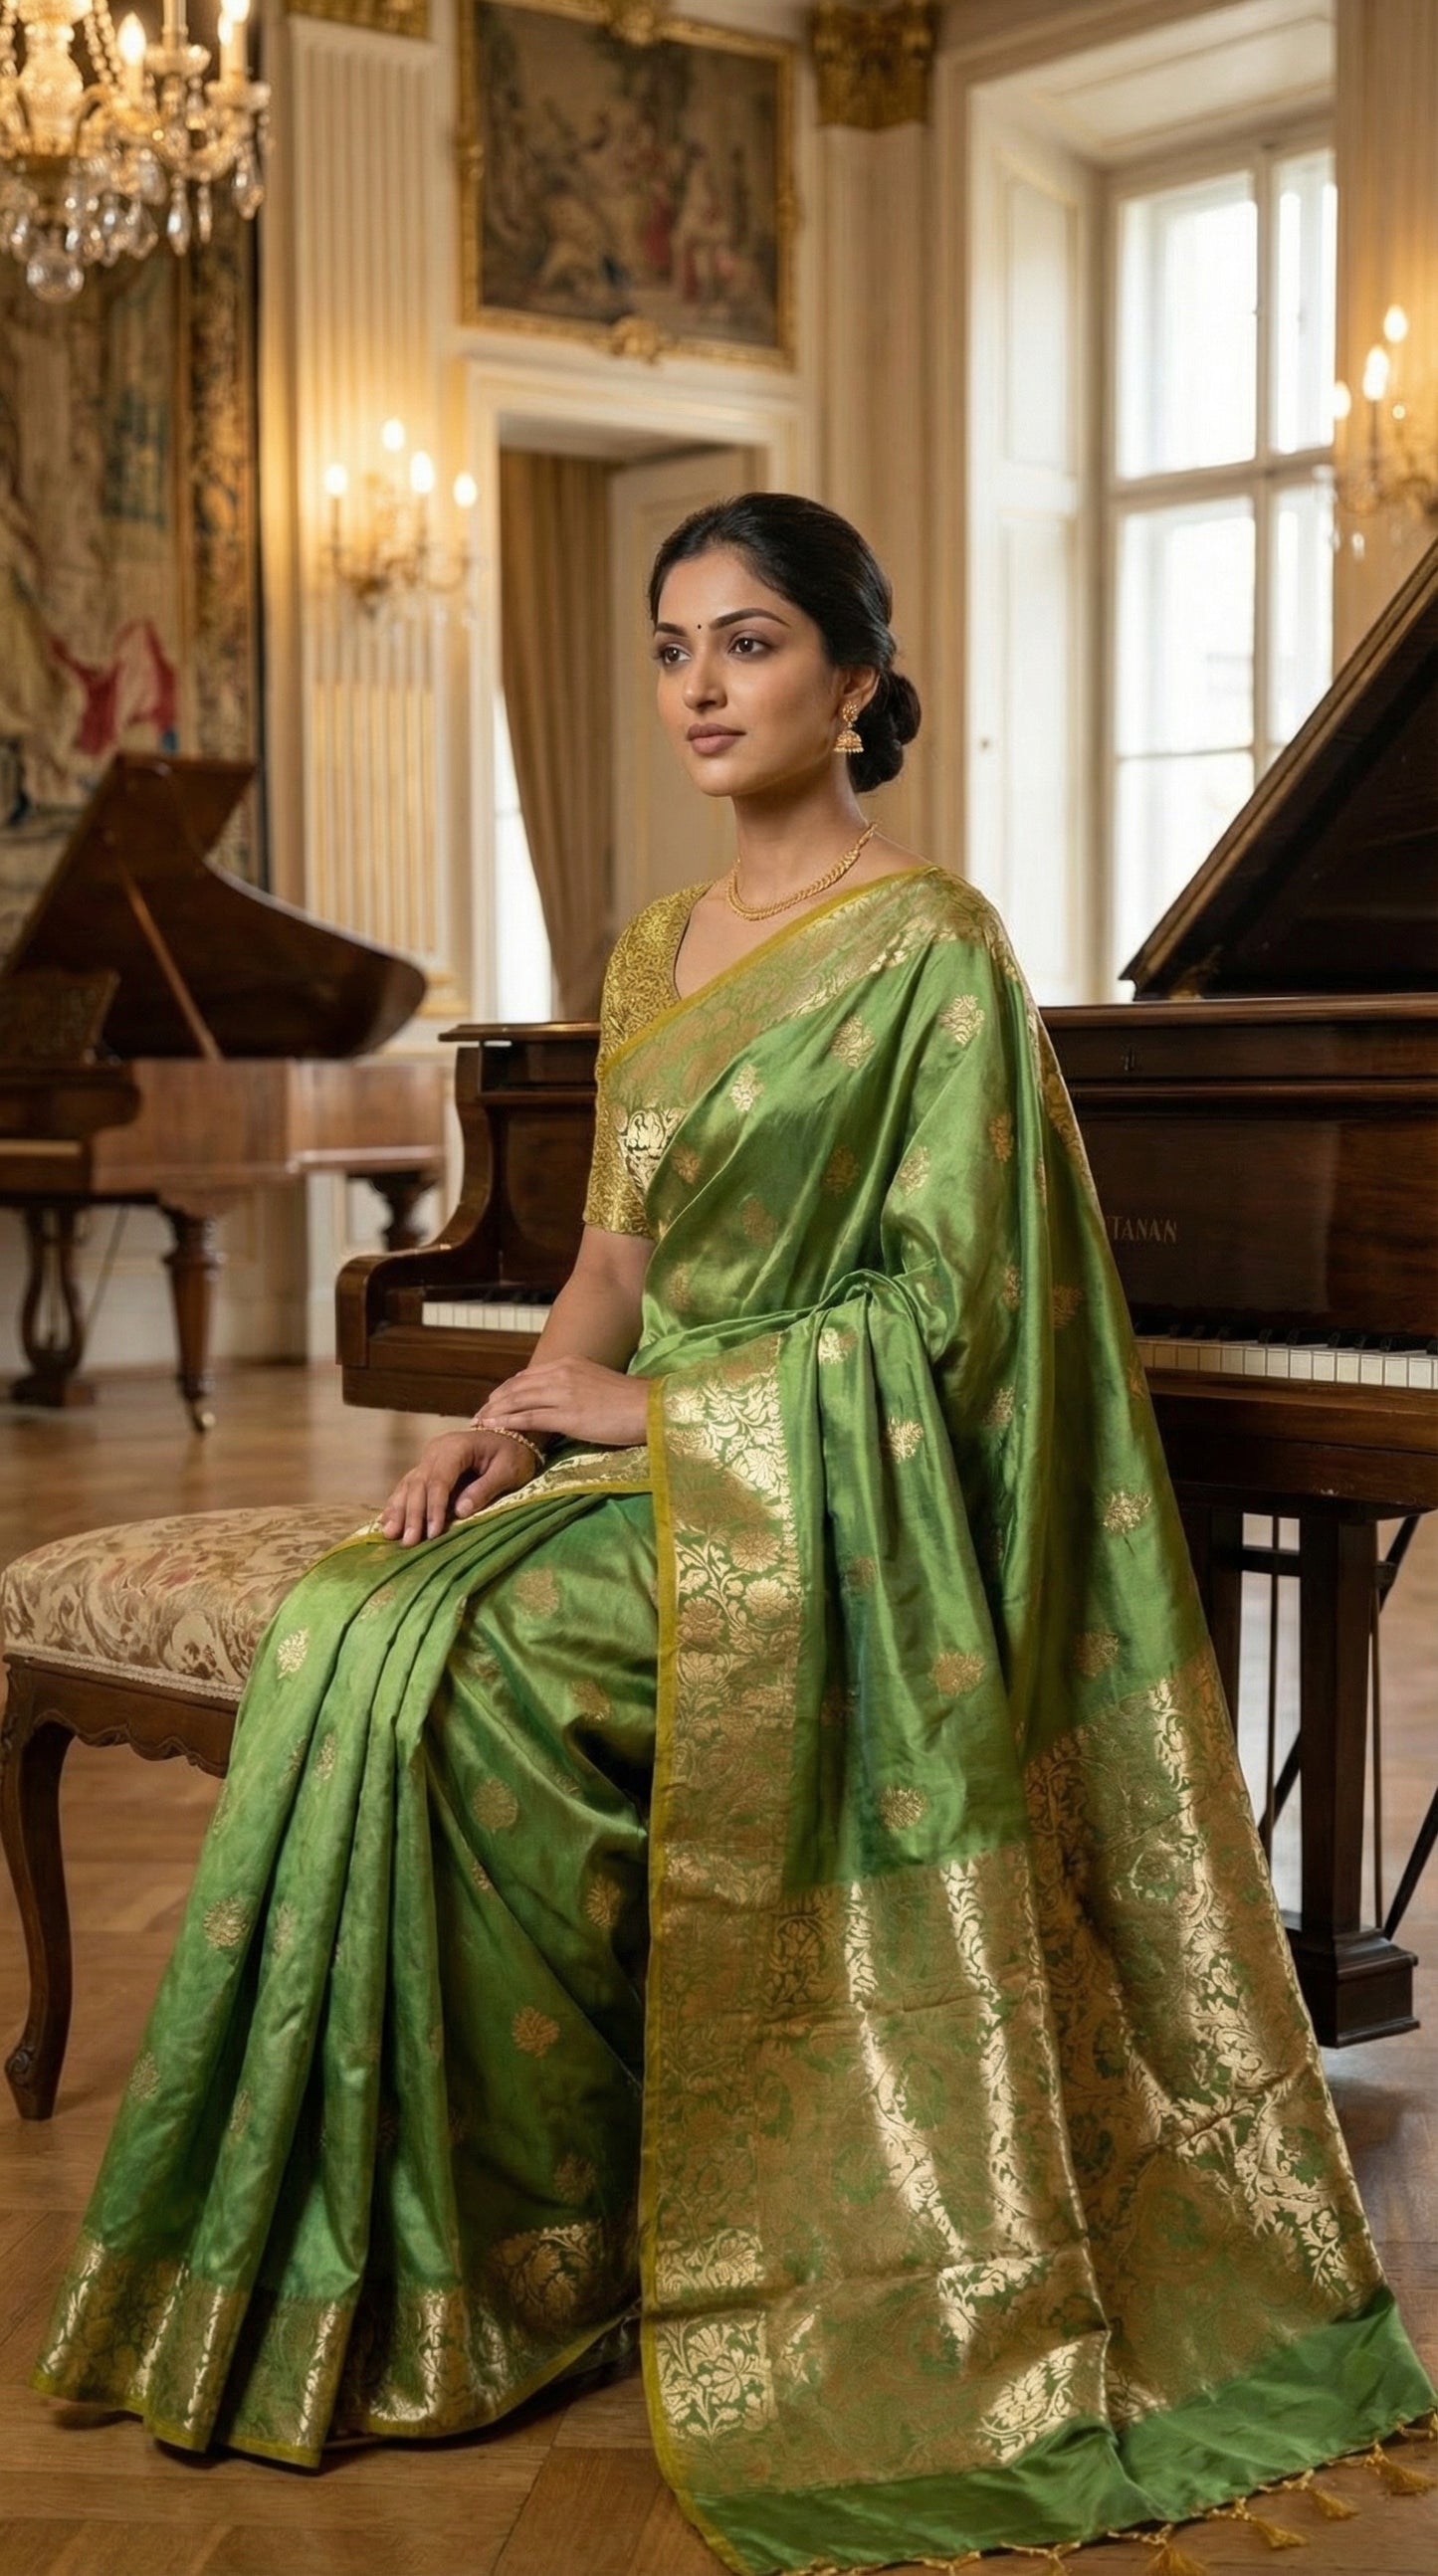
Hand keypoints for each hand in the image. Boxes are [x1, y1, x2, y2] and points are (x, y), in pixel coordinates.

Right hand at [379, 1426, 534, 1545]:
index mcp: (456, 1447)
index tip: (432, 1533)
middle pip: (419, 1485)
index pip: (439, 1480)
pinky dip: (397, 1504)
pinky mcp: (426, 1468)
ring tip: (389, 1534)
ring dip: (399, 1511)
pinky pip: (407, 1486)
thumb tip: (460, 1512)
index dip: (434, 1508)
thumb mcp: (509, 1470)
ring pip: (408, 1485)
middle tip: (409, 1542)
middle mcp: (436, 1450)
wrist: (509, 1436)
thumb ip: (485, 1489)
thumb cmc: (513, 1454)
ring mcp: (428, 1458)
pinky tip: (386, 1522)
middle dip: (413, 1515)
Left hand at [481, 1356, 648, 1449]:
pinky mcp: (567, 1415)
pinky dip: (508, 1422)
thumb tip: (562, 1401)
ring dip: (495, 1411)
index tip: (494, 1401)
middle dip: (495, 1401)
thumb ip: (575, 1387)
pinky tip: (494, 1427)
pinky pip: (529, 1418)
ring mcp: (563, 1393)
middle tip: (478, 1414)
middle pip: (517, 1387)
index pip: (528, 1376)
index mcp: (569, 1364)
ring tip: (480, 1421)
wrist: (650, 1407)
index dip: (507, 1390)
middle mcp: (562, 1373)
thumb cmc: (629, 1400)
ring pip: (518, 1400)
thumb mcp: (597, 1383)